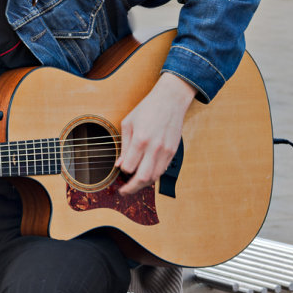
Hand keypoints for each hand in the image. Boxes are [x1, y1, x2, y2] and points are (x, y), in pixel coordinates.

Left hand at [115, 72, 195, 194]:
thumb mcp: (128, 124)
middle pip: (142, 178)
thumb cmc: (147, 109)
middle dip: (131, 188)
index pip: (129, 167)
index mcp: (140, 139)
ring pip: (154, 178)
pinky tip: (145, 174)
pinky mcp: (173, 152)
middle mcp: (154, 148)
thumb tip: (119, 164)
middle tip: (124, 191)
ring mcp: (166, 151)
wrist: (170, 100)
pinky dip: (153, 176)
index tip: (120, 170)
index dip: (123, 171)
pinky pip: (162, 170)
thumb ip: (124, 146)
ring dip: (143, 184)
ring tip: (134, 184)